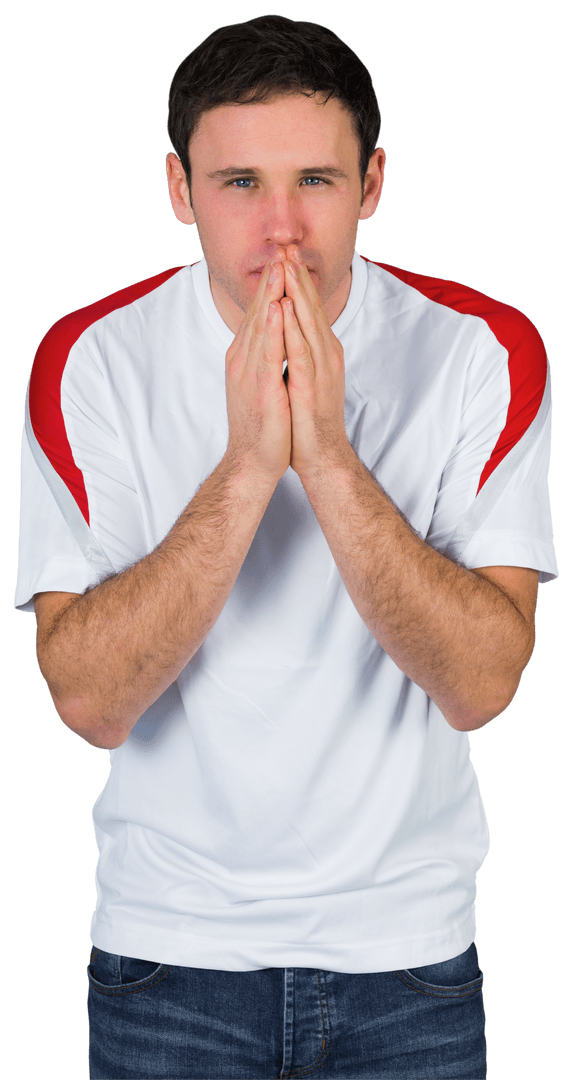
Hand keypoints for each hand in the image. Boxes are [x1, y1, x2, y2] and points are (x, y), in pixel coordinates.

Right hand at [224, 260, 291, 483]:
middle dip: (271, 279)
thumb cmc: (262, 425)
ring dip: (270, 294)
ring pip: (261, 325)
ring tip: (279, 265)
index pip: (259, 313)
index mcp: (246, 356)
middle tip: (281, 247)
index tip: (282, 257)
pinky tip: (276, 307)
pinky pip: (267, 352)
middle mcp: (243, 358)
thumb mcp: (263, 382)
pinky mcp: (261, 387)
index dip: (271, 284)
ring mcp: (249, 372)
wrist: (252, 461)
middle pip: (258, 311)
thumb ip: (265, 356)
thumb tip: (274, 336)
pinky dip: (271, 328)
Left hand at [280, 246, 352, 481]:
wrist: (321, 456)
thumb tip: (291, 331)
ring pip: (307, 323)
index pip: (308, 308)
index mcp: (321, 351)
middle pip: (310, 308)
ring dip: (298, 293)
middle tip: (288, 245)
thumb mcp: (305, 377)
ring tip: (287, 265)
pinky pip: (301, 352)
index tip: (286, 253)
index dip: (297, 281)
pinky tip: (286, 310)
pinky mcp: (311, 387)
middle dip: (297, 276)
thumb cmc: (309, 420)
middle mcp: (325, 354)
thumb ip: (301, 352)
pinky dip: (293, 328)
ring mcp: (320, 370)